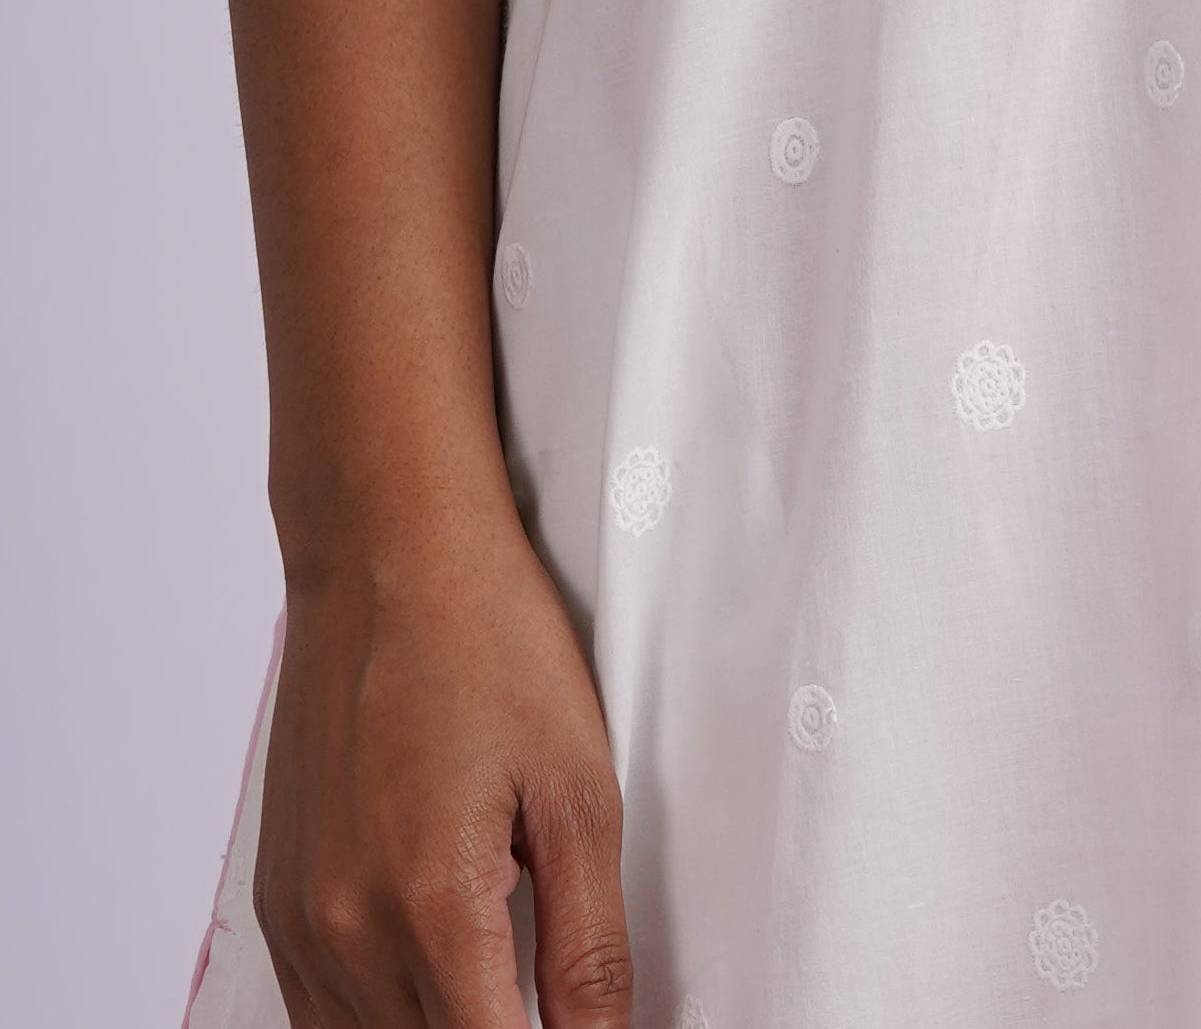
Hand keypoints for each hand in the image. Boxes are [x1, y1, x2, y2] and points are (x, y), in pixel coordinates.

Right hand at [254, 500, 631, 1028]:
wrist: (386, 553)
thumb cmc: (489, 643)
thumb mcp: (578, 789)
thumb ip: (589, 943)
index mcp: (432, 908)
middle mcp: (347, 932)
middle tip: (548, 993)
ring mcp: (299, 922)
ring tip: (500, 982)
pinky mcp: (277, 902)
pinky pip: (318, 1016)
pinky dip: (379, 1020)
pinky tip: (433, 976)